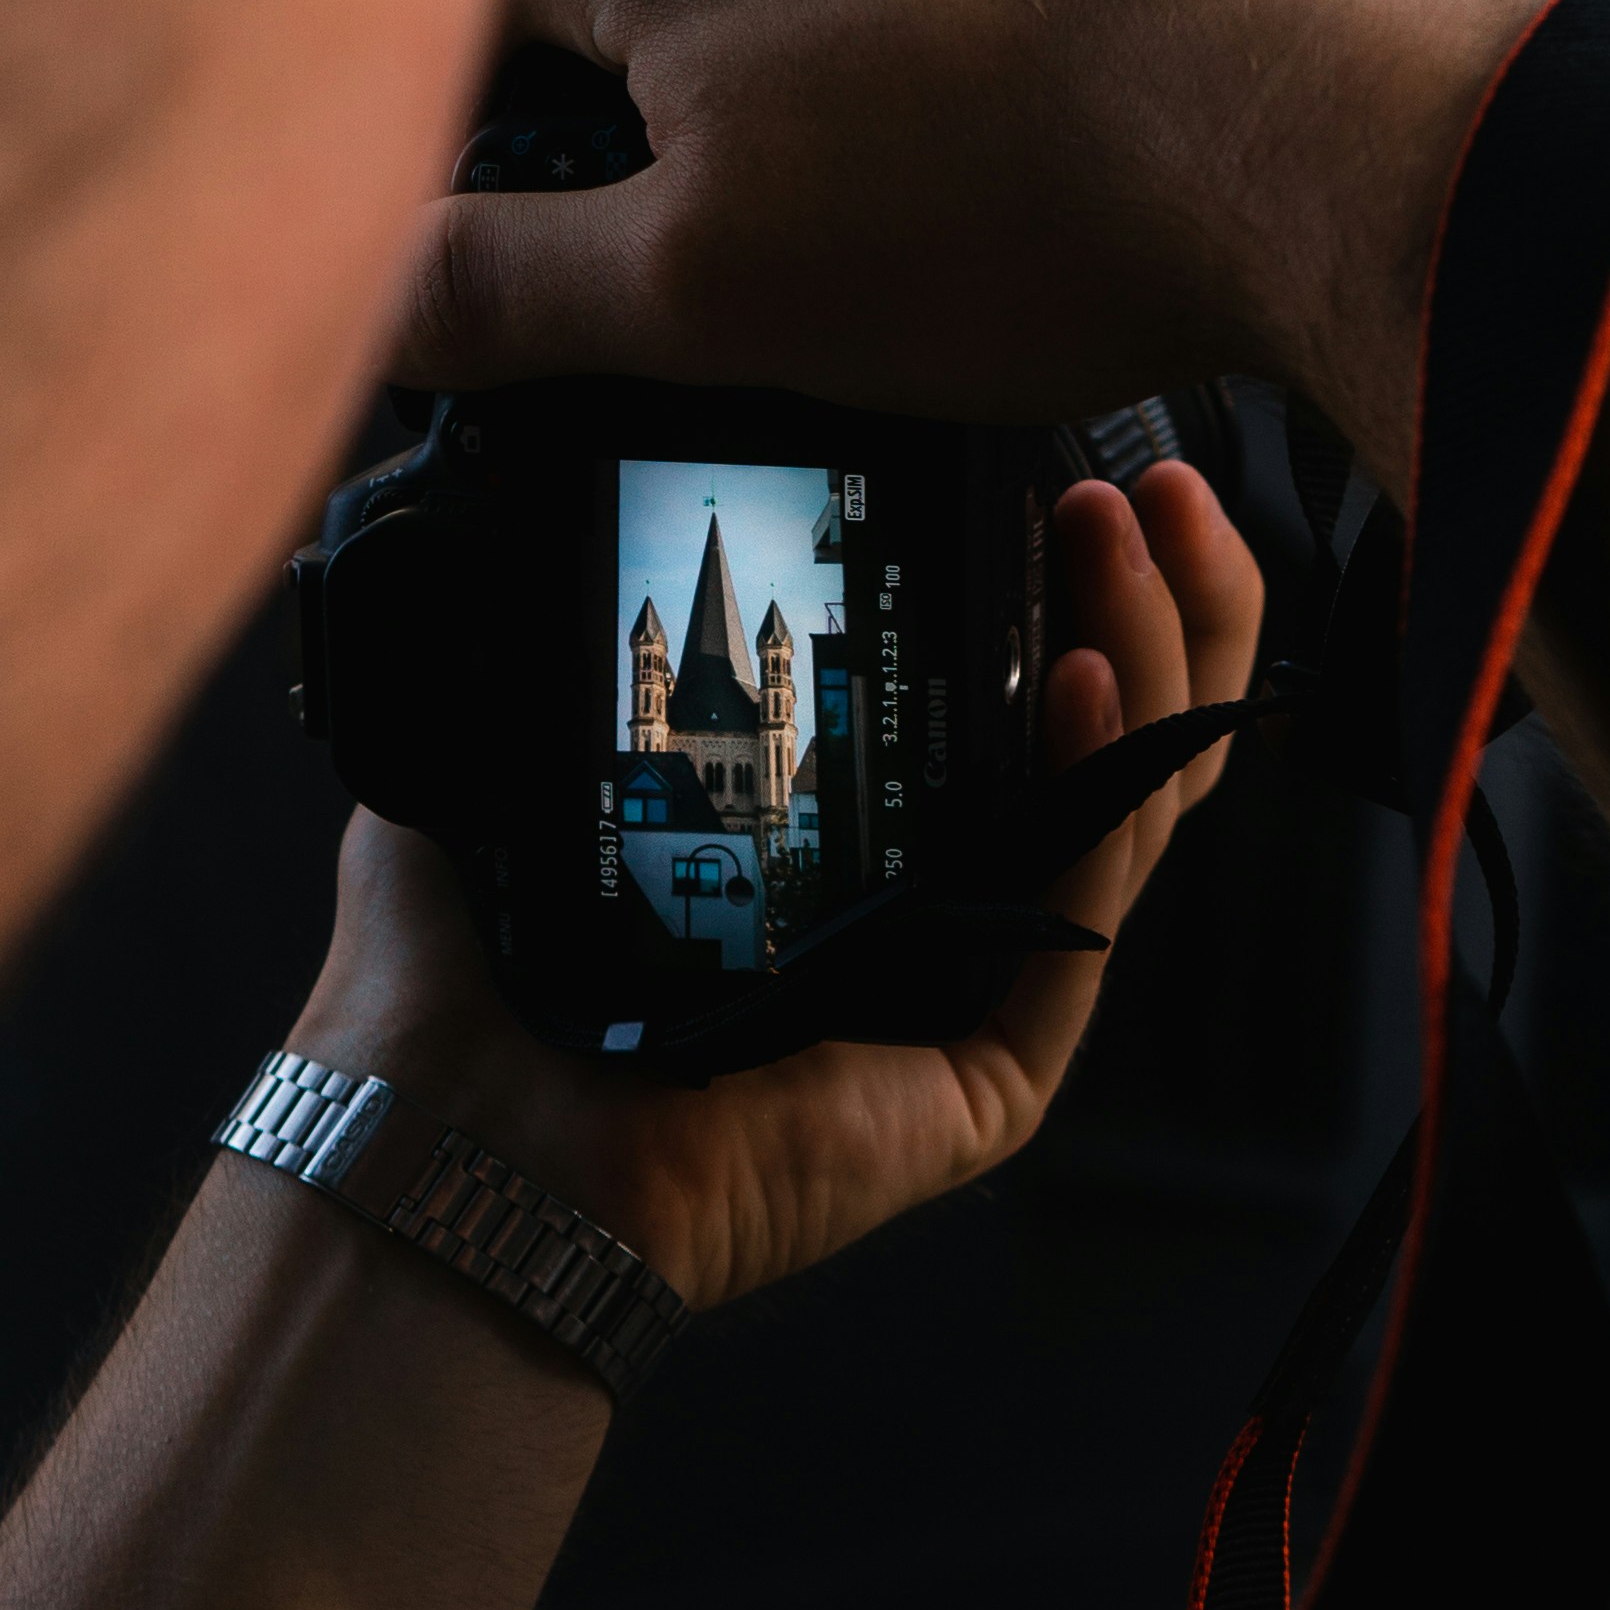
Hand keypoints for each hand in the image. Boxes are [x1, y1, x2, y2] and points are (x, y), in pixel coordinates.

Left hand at [288, 458, 1263, 1315]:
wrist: (447, 1144)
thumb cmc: (460, 991)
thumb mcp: (513, 764)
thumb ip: (573, 663)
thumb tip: (570, 513)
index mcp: (847, 850)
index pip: (1006, 701)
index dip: (1068, 585)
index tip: (1061, 465)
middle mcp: (931, 918)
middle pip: (1116, 749)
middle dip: (1162, 603)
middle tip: (1144, 484)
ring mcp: (968, 1001)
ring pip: (1127, 819)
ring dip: (1150, 661)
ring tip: (1115, 540)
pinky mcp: (983, 1088)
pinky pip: (1080, 930)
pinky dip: (1102, 801)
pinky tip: (1088, 682)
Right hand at [390, 0, 1573, 483]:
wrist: (1355, 118)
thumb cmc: (1021, 211)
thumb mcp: (709, 300)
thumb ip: (504, 291)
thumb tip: (363, 294)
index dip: (472, 128)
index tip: (514, 227)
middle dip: (691, 93)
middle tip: (772, 251)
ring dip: (868, 44)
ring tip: (961, 198)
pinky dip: (1030, 5)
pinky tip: (1093, 118)